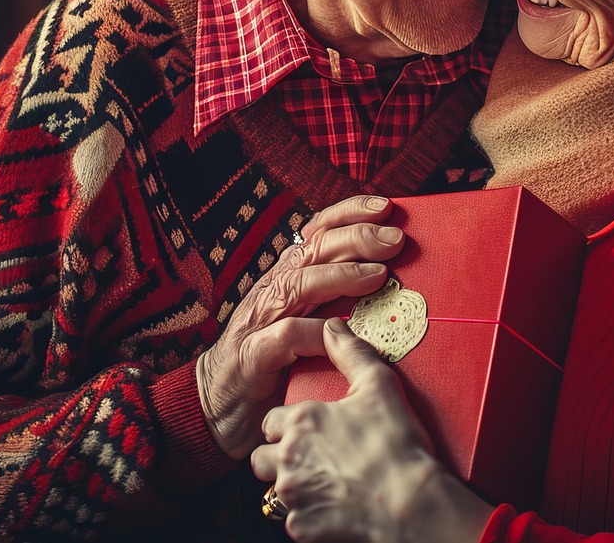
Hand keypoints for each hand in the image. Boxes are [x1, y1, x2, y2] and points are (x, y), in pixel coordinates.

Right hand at [197, 195, 404, 459]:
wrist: (217, 407)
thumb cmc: (276, 362)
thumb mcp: (309, 320)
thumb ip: (337, 299)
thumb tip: (392, 281)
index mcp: (288, 277)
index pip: (318, 232)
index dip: (349, 213)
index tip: (386, 207)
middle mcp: (274, 290)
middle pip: (314, 250)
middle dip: (356, 237)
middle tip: (395, 238)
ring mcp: (260, 321)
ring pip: (298, 284)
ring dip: (340, 275)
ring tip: (379, 274)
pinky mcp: (253, 356)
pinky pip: (284, 336)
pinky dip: (312, 332)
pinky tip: (337, 332)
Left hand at [251, 319, 492, 541]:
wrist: (411, 504)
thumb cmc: (396, 443)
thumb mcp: (378, 384)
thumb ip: (349, 350)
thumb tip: (334, 325)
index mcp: (301, 420)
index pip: (271, 421)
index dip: (289, 424)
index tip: (310, 428)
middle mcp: (288, 457)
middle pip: (262, 457)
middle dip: (280, 457)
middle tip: (312, 456)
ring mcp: (293, 496)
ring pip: (273, 491)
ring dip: (292, 486)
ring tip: (323, 481)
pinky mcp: (302, 527)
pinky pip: (294, 521)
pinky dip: (309, 515)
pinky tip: (335, 505)